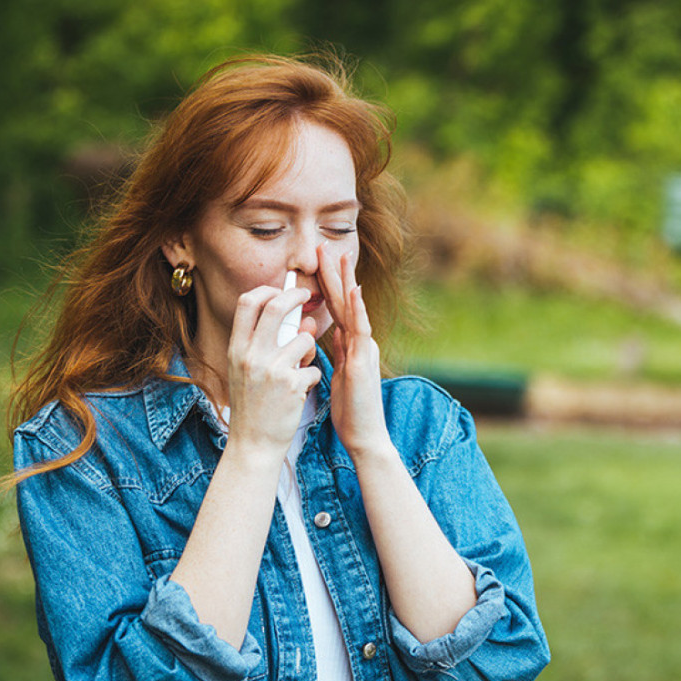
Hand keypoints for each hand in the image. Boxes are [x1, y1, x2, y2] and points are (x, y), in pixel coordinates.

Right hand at [224, 283, 320, 454]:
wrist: (254, 444)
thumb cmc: (253, 406)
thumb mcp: (249, 371)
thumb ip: (271, 345)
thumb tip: (304, 321)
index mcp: (236, 349)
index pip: (247, 302)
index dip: (267, 290)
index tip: (281, 290)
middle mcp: (250, 355)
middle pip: (276, 307)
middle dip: (295, 295)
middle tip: (306, 296)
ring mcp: (271, 369)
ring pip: (304, 338)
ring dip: (310, 349)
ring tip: (302, 366)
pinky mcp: (292, 385)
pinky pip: (314, 368)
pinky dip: (312, 377)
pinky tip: (300, 392)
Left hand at [318, 246, 391, 457]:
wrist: (364, 435)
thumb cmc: (350, 409)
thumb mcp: (337, 374)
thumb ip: (335, 352)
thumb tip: (327, 334)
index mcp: (351, 344)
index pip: (335, 307)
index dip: (326, 283)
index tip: (316, 260)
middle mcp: (360, 342)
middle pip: (344, 301)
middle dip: (334, 272)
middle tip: (324, 245)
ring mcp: (364, 349)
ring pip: (353, 308)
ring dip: (346, 280)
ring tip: (340, 256)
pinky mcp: (364, 361)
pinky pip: (361, 330)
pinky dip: (357, 308)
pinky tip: (354, 290)